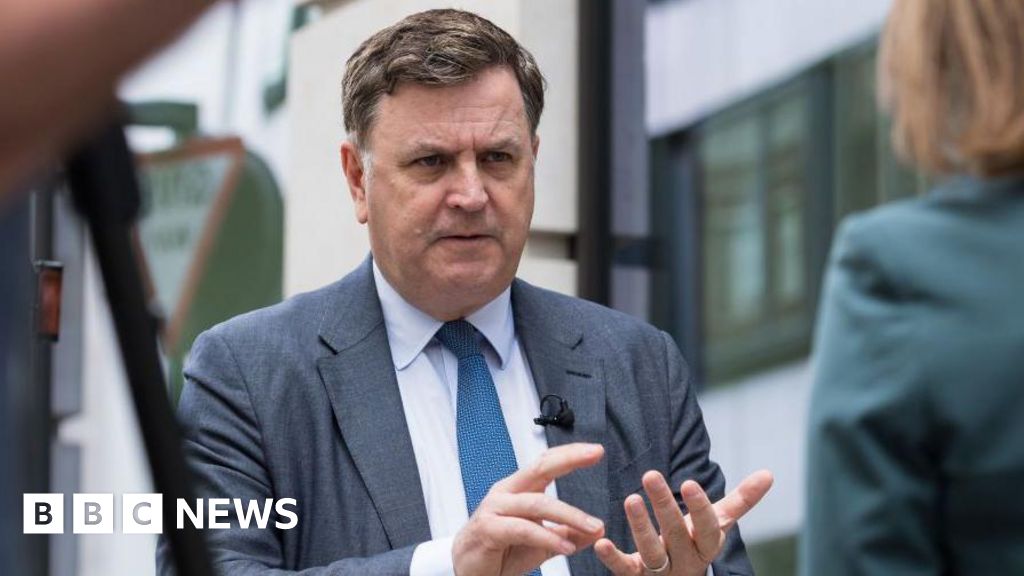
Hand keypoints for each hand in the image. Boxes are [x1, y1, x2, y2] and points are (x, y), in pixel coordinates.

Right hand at [452, 442, 606, 575]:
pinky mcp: (488, 529)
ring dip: (569, 515)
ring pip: (537, 504)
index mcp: (517, 490)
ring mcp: (495, 509)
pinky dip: (547, 536)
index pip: (545, 464)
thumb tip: (597, 531)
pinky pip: (523, 529)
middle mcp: (506, 493)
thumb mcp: (541, 544)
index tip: (595, 450)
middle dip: (569, 459)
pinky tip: (567, 547)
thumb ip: (566, 534)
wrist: (469, 573)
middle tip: (595, 454)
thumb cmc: (500, 552)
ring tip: (593, 526)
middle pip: (540, 468)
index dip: (569, 454)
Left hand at [594, 470, 773, 575]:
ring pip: (651, 551)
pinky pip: (624, 570)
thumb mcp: (718, 523)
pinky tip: (600, 542)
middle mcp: (686, 561)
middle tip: (650, 475)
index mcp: (706, 545)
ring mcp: (661, 572)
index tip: (691, 483)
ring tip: (631, 499)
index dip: (701, 508)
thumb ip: (741, 500)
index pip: (708, 528)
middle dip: (663, 505)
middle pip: (675, 534)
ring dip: (640, 526)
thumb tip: (769, 473)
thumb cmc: (696, 542)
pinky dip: (612, 558)